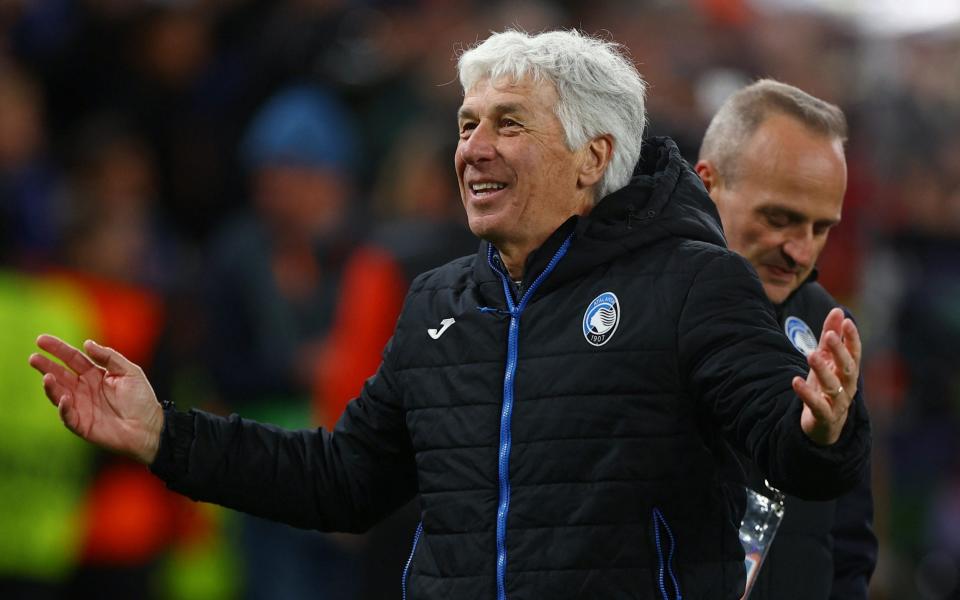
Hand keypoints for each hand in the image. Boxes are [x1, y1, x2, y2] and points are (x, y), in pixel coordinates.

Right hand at [28, 335, 163, 463]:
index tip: (41, 340)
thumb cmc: (141, 399)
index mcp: (95, 374)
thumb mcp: (130, 372)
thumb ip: (109, 357)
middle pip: (61, 375)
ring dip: (51, 386)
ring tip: (46, 376)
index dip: (58, 349)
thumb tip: (87, 343)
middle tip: (33, 358)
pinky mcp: (81, 424)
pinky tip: (64, 397)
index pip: (73, 359)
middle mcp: (84, 389)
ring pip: (59, 394)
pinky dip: (63, 407)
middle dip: (46, 366)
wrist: (149, 427)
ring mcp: (81, 406)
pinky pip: (67, 415)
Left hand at [793, 308, 861, 444]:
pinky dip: (807, 394)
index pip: (855, 353)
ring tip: (811, 355)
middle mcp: (847, 387)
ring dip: (822, 370)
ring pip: (833, 386)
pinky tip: (795, 381)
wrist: (824, 425)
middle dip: (839, 352)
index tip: (847, 322)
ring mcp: (838, 403)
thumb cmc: (826, 387)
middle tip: (828, 336)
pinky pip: (817, 405)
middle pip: (847, 368)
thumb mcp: (827, 360)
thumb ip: (831, 336)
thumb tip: (837, 310)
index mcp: (849, 371)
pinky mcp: (824, 416)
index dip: (852, 338)